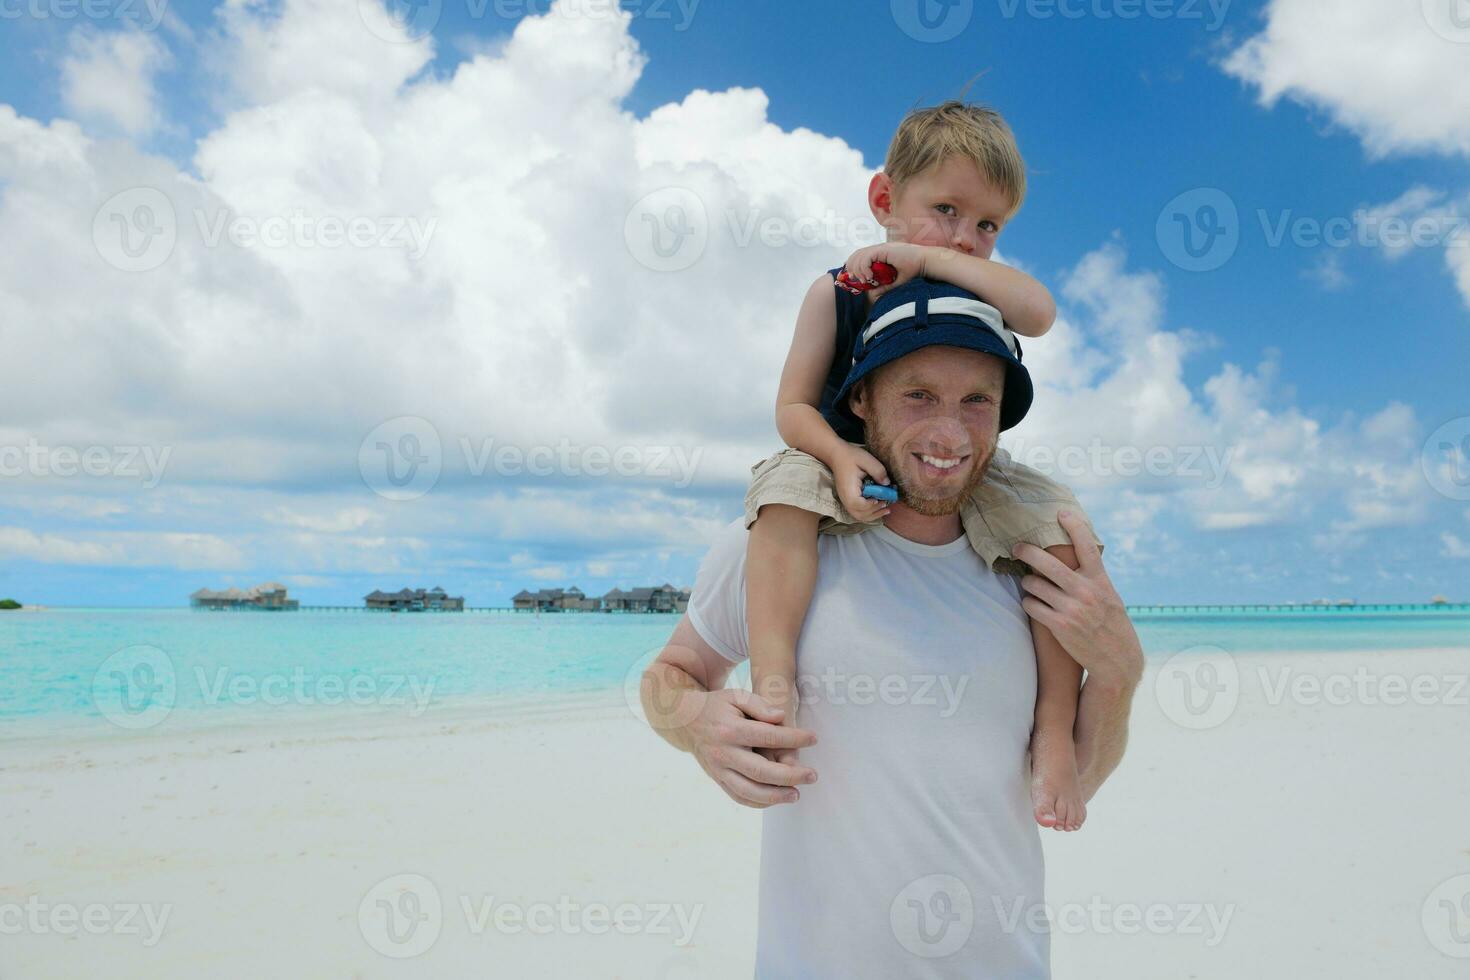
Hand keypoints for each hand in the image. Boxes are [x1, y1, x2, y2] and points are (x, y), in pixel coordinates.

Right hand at [685, 687, 818, 807]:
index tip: (814, 738)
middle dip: (790, 776)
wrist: (684, 720)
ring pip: (749, 792)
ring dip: (776, 796)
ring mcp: (718, 770)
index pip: (768, 736)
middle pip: (761, 771)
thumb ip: (759, 704)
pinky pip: (739, 797)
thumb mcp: (736, 695)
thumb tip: (781, 718)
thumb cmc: (717, 706)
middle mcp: (723, 753)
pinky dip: (759, 803)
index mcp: (730, 729)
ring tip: (797, 794)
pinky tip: (777, 798)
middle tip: (812, 775)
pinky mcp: (717, 779)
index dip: (794, 738)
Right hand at [833, 445, 891, 522]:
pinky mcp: (848, 500)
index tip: (881, 499)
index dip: (871, 505)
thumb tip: (887, 484)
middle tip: (887, 505)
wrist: (837, 455)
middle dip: (875, 513)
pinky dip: (869, 513)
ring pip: (858, 516)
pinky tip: (878, 508)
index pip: (858, 505)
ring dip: (873, 515)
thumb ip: (878, 471)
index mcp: (848, 489)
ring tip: (885, 509)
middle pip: (859, 515)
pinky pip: (858, 512)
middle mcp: (845, 498)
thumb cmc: (851, 457)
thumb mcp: (866, 459)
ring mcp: (845, 500)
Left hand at [841, 243, 930, 301]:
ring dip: (858, 269)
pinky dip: (865, 268)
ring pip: (860, 256)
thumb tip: (872, 294)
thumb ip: (884, 286)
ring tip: (864, 280)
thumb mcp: (895, 281)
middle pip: (856, 254)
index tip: (854, 278)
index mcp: (881, 254)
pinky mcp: (884, 249)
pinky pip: (867, 257)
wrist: (925, 263)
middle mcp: (879, 249)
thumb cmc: (914, 270)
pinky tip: (870, 277)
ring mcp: (881, 248)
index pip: (860, 256)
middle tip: (855, 280)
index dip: (853, 265)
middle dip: (851, 267)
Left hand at [1012, 511, 1143, 691]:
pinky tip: (1034, 605)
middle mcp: (1085, 591)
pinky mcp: (1059, 625)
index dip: (1074, 526)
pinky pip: (1031, 605)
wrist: (1117, 660)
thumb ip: (1092, 577)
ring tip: (1032, 586)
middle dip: (1027, 551)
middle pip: (1047, 562)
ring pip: (1034, 584)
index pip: (1087, 546)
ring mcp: (1072, 608)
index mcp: (1100, 580)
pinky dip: (1029, 603)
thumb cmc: (1110, 624)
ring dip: (1029, 583)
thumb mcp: (1109, 596)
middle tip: (1017, 546)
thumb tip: (1073, 556)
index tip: (1061, 512)